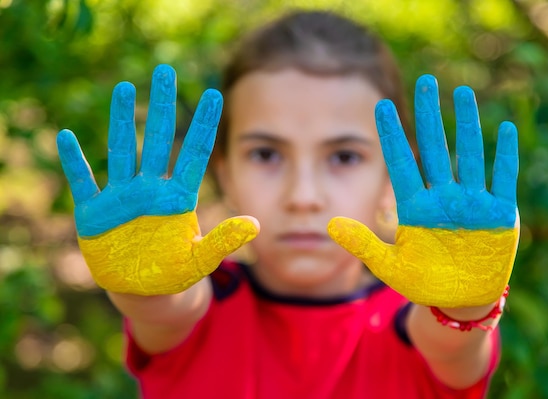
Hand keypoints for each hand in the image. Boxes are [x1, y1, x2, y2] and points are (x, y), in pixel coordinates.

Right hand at [57, 64, 257, 295]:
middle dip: (161, 107)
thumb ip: (224, 241)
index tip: (214, 94)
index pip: (194, 153)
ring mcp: (121, 198)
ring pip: (121, 151)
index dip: (203, 124)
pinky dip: (74, 162)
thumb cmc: (176, 273)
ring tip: (123, 87)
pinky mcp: (94, 214)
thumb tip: (256, 224)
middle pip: (156, 140)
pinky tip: (66, 136)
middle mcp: (150, 190)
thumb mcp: (201, 259)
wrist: (146, 292)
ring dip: (120, 121)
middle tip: (165, 71)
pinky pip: (82, 182)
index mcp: (177, 198)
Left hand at [328, 74, 518, 307]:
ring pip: (468, 156)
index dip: (392, 136)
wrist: (461, 301)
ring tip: (462, 93)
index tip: (381, 106)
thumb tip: (329, 224)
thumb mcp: (390, 267)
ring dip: (467, 126)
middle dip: (429, 117)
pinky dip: (503, 157)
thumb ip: (363, 245)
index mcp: (415, 208)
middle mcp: (442, 199)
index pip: (401, 164)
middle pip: (434, 150)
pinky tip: (503, 130)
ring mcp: (471, 204)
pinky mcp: (498, 215)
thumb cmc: (424, 283)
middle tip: (425, 82)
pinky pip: (502, 180)